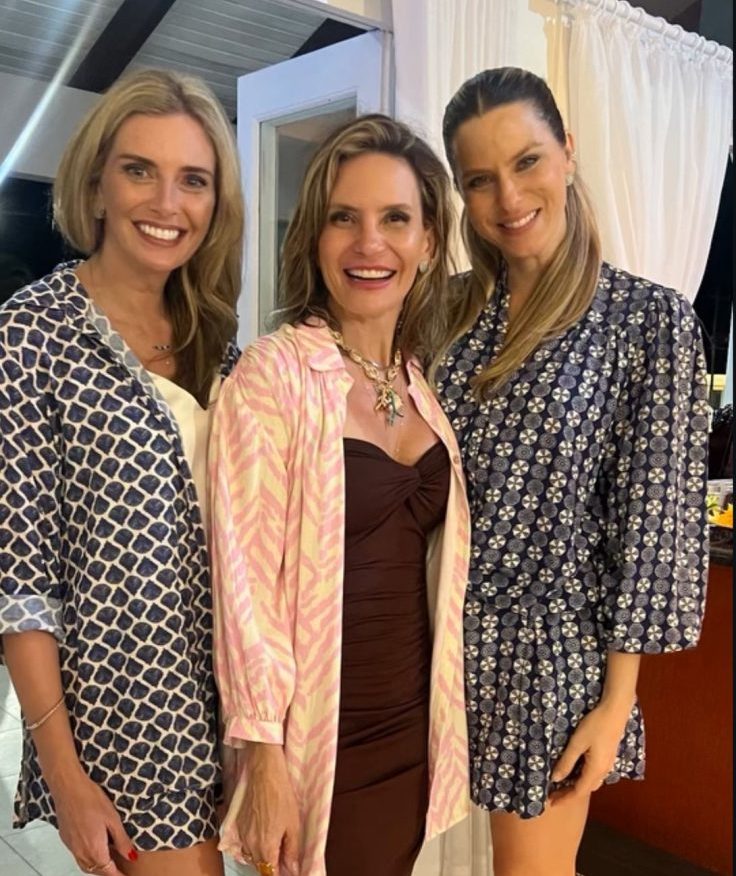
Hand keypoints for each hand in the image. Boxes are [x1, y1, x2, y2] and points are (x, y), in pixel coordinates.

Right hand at [47, 767, 135, 874]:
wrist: (68, 789)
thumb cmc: (92, 800)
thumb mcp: (113, 819)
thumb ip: (122, 841)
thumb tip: (131, 857)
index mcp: (94, 850)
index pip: (108, 871)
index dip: (118, 875)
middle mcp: (81, 853)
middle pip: (96, 871)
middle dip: (108, 873)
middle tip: (119, 871)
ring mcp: (72, 847)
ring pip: (86, 865)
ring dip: (97, 867)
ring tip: (109, 863)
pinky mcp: (66, 840)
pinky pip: (78, 856)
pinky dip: (88, 859)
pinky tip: (94, 849)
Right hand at [238, 743, 300, 875]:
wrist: (264, 773)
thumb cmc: (281, 795)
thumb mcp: (293, 824)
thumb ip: (292, 850)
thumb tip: (293, 868)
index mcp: (265, 848)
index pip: (269, 874)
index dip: (279, 873)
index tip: (286, 869)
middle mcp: (250, 845)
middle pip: (260, 866)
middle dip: (272, 864)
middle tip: (285, 854)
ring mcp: (242, 836)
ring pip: (251, 856)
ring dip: (262, 855)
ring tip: (275, 842)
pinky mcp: (238, 826)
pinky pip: (245, 844)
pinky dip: (254, 844)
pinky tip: (264, 833)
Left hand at [549, 697, 632, 803]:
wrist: (615, 711)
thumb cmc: (595, 725)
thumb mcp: (577, 743)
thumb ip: (567, 761)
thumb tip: (555, 779)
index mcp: (596, 770)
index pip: (579, 792)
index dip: (565, 799)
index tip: (551, 803)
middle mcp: (604, 771)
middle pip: (586, 789)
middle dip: (569, 794)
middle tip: (554, 794)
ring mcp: (608, 764)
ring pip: (591, 782)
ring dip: (577, 786)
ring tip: (563, 784)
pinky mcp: (608, 756)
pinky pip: (595, 774)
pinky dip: (583, 778)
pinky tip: (577, 771)